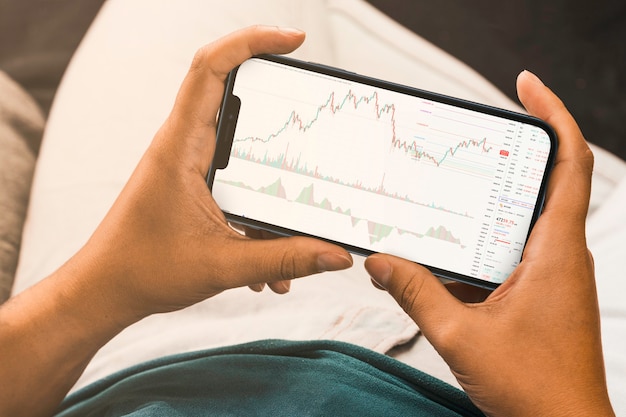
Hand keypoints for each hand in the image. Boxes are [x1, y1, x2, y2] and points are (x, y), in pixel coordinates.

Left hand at [75, 25, 352, 318]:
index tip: (294, 41)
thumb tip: (335, 255)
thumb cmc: (144, 270)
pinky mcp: (195, 185)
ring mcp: (190, 164)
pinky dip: (260, 209)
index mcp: (181, 149)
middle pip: (233, 94)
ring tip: (297, 215)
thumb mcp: (223, 265)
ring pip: (241, 145)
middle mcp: (184, 147)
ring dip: (273, 175)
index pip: (210, 69)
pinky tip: (270, 254)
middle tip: (316, 113)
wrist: (107, 290)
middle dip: (279, 102)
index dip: (251, 42)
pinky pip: (238, 179)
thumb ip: (285, 258)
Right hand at [365, 71, 614, 415]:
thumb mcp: (461, 336)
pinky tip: (445, 259)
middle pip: (544, 181)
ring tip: (446, 197)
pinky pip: (511, 252)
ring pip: (521, 219)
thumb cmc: (535, 391)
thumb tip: (381, 262)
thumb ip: (416, 293)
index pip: (569, 163)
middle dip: (509, 153)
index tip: (527, 88)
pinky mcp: (542, 293)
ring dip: (488, 205)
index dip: (553, 116)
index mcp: (555, 252)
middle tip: (468, 137)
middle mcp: (561, 255)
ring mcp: (553, 274)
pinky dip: (481, 246)